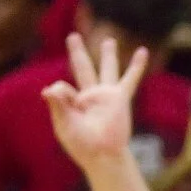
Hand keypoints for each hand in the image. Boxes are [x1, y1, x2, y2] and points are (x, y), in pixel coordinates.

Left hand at [42, 34, 144, 172]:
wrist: (102, 154)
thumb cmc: (82, 144)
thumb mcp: (63, 123)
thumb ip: (57, 104)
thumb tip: (48, 88)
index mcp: (72, 102)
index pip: (62, 87)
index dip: (62, 94)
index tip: (69, 109)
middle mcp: (89, 95)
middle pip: (82, 67)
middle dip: (77, 52)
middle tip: (73, 36)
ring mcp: (106, 95)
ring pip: (105, 69)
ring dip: (107, 55)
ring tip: (109, 41)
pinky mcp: (120, 98)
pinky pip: (130, 79)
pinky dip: (136, 66)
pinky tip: (142, 52)